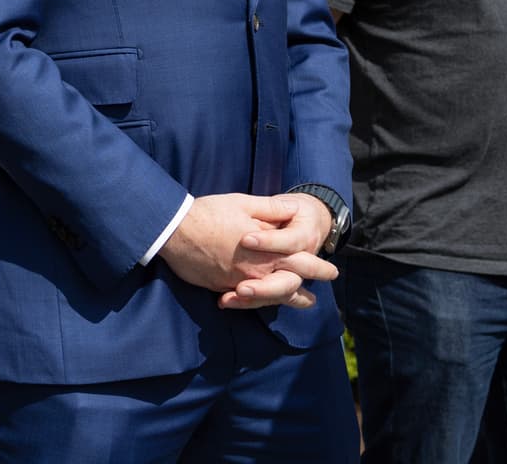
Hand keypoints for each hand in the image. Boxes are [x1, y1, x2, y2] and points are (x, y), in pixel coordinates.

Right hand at [157, 192, 331, 308]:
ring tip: (303, 302)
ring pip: (271, 298)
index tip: (332, 272)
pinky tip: (265, 301)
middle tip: (319, 295)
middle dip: (308, 290)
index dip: (318, 268)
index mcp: (266, 252)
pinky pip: (247, 301)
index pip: (300, 263)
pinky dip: (261, 303)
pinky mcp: (222, 287)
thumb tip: (294, 210)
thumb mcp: (242, 203)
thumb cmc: (209, 213)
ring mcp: (238, 283)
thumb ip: (271, 209)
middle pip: (290, 286)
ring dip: (289, 300)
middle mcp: (256, 272)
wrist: (174, 231)